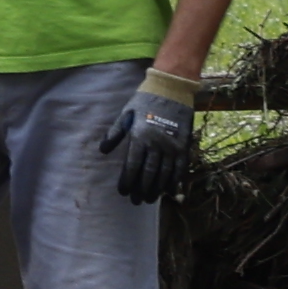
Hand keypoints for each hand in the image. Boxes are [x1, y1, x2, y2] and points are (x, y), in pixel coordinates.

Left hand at [107, 76, 203, 204]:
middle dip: (141, 190)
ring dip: (156, 189)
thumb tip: (103, 151)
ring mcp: (172, 146)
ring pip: (164, 174)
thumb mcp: (126, 113)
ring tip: (149, 199)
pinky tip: (169, 191)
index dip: (127, 182)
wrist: (172, 88)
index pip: (132, 166)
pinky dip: (175, 181)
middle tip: (136, 201)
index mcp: (139, 137)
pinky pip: (180, 168)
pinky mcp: (184, 145)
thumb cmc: (146, 99)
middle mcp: (156, 145)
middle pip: (148, 174)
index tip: (123, 192)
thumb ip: (115, 133)